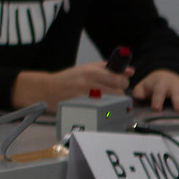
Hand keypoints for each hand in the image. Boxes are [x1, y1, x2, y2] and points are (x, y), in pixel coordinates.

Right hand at [10, 63, 130, 108]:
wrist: (48, 90)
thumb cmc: (69, 78)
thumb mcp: (87, 67)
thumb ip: (109, 68)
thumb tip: (130, 70)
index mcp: (91, 72)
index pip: (119, 79)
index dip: (122, 82)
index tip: (119, 82)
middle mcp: (89, 85)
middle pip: (118, 92)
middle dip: (118, 92)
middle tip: (111, 92)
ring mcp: (86, 98)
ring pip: (112, 103)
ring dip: (111, 101)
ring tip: (103, 98)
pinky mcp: (83, 109)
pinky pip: (102, 111)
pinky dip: (102, 109)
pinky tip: (96, 105)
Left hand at [131, 69, 178, 113]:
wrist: (166, 74)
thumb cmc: (154, 85)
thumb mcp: (143, 86)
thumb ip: (138, 93)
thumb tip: (136, 97)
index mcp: (160, 86)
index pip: (158, 93)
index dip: (157, 100)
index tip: (156, 108)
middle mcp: (174, 87)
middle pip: (177, 94)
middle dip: (178, 102)